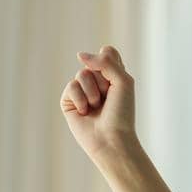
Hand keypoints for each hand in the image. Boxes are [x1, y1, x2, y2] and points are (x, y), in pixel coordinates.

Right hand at [60, 46, 137, 168]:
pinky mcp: (69, 101)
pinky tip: (85, 112)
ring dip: (92, 92)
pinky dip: (80, 99)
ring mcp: (82, 90)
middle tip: (108, 99)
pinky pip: (71, 86)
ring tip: (97, 107)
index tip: (116, 81)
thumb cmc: (122, 113)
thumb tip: (79, 54)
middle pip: (93, 62)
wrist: (111, 139)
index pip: (107, 52)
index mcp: (113, 75)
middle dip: (102, 81)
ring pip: (81, 74)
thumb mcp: (122, 81)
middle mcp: (97, 81)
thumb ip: (105, 61)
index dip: (110, 63)